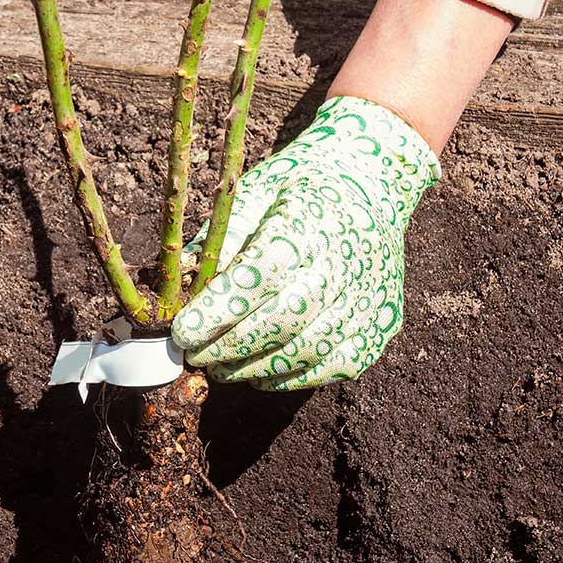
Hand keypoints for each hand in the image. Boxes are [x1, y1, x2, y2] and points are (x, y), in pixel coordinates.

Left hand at [172, 96, 440, 389]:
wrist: (370, 185)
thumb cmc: (297, 190)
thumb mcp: (254, 192)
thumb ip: (220, 239)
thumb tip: (182, 289)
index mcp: (311, 222)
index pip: (261, 276)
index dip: (219, 311)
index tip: (181, 332)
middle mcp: (346, 263)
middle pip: (283, 321)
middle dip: (229, 346)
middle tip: (193, 355)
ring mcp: (368, 299)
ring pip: (305, 351)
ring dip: (253, 367)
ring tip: (218, 366)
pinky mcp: (381, 326)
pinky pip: (331, 367)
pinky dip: (289, 377)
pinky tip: (258, 371)